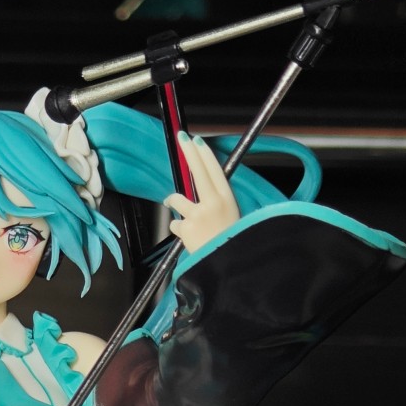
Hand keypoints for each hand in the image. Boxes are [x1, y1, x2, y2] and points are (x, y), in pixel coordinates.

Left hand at [166, 134, 239, 254]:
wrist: (229, 267)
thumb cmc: (230, 242)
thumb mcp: (232, 217)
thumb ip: (217, 203)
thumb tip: (203, 191)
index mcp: (227, 199)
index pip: (214, 170)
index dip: (204, 155)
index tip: (197, 141)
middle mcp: (213, 203)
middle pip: (198, 172)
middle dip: (189, 152)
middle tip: (182, 138)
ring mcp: (198, 215)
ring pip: (177, 199)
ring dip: (173, 202)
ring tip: (179, 211)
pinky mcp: (186, 229)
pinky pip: (174, 223)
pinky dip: (179, 229)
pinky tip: (189, 238)